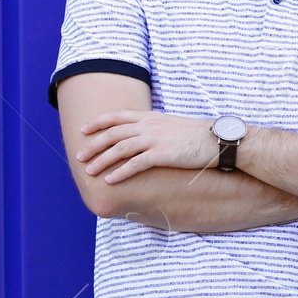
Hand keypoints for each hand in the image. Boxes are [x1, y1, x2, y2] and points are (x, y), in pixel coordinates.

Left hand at [77, 111, 217, 183]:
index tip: (83, 129)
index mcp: (151, 117)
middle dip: (93, 144)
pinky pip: (135, 164)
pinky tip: (110, 181)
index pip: (117, 116)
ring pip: (120, 148)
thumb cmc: (197, 136)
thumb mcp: (172, 126)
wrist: (218, 139)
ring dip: (102, 160)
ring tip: (89, 171)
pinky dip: (120, 172)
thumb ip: (155, 128)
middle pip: (113, 133)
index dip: (98, 122)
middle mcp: (150, 125)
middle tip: (79, 156)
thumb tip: (143, 136)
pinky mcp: (163, 154)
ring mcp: (155, 139)